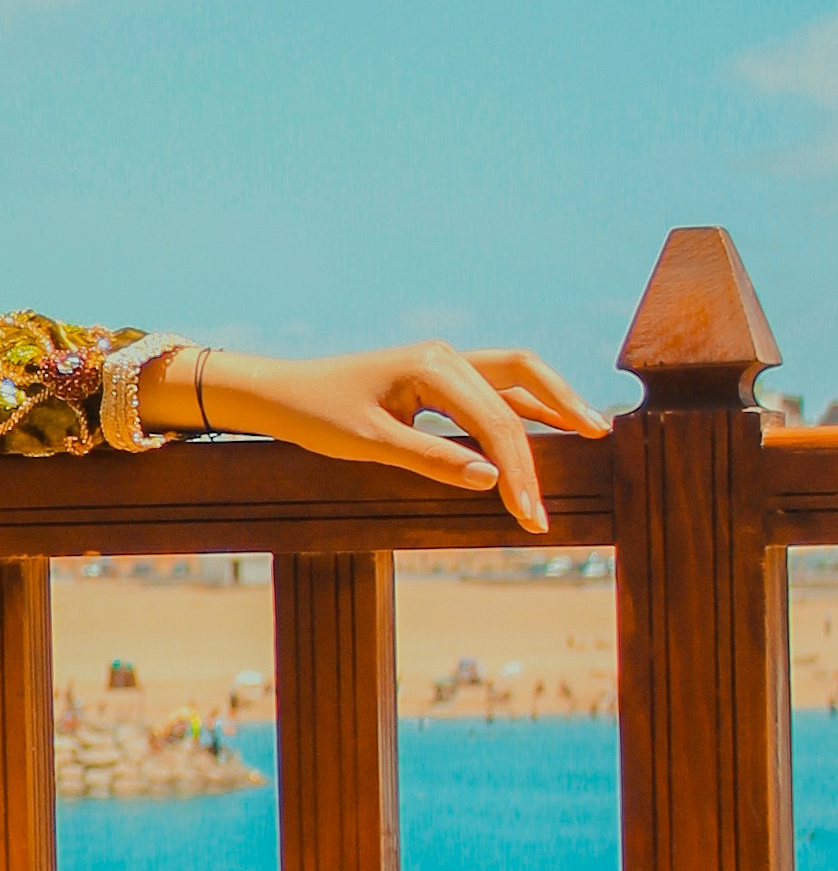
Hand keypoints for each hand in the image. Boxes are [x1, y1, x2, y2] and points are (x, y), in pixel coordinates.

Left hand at [152, 343, 605, 535]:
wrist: (277, 393)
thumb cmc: (315, 416)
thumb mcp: (369, 444)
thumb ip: (431, 461)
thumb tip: (492, 480)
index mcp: (432, 366)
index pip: (496, 421)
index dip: (519, 470)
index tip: (531, 514)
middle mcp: (445, 356)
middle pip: (522, 384)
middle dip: (556, 424)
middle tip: (593, 452)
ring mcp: (443, 363)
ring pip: (515, 378)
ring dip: (551, 405)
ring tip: (591, 432)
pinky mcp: (436, 377)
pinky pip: (493, 388)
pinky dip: (524, 406)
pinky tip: (548, 426)